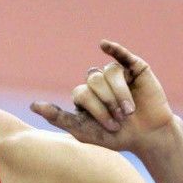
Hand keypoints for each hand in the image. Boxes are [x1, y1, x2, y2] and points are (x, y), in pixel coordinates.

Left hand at [31, 40, 174, 154]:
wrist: (150, 136)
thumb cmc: (117, 137)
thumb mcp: (84, 132)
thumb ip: (58, 118)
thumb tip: (32, 106)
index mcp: (85, 96)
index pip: (81, 93)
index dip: (95, 109)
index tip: (110, 128)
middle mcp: (98, 82)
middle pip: (93, 81)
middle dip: (106, 103)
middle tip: (120, 120)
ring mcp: (116, 74)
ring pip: (108, 73)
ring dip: (119, 94)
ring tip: (129, 112)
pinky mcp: (134, 67)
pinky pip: (120, 55)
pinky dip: (113, 48)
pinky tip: (104, 45)